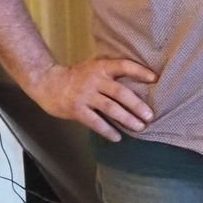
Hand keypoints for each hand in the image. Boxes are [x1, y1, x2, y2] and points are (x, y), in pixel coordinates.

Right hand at [28, 58, 156, 140]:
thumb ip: (111, 75)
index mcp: (101, 67)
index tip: (155, 79)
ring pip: (110, 108)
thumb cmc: (76, 77)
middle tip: (150, 116)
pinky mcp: (77, 109)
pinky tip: (117, 137)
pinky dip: (107, 131)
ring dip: (126, 119)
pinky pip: (95, 122)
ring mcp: (85, 95)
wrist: (47, 82)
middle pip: (120, 92)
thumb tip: (138, 87)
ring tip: (139, 127)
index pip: (124, 66)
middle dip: (137, 105)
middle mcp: (94, 80)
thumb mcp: (93, 68)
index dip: (139, 71)